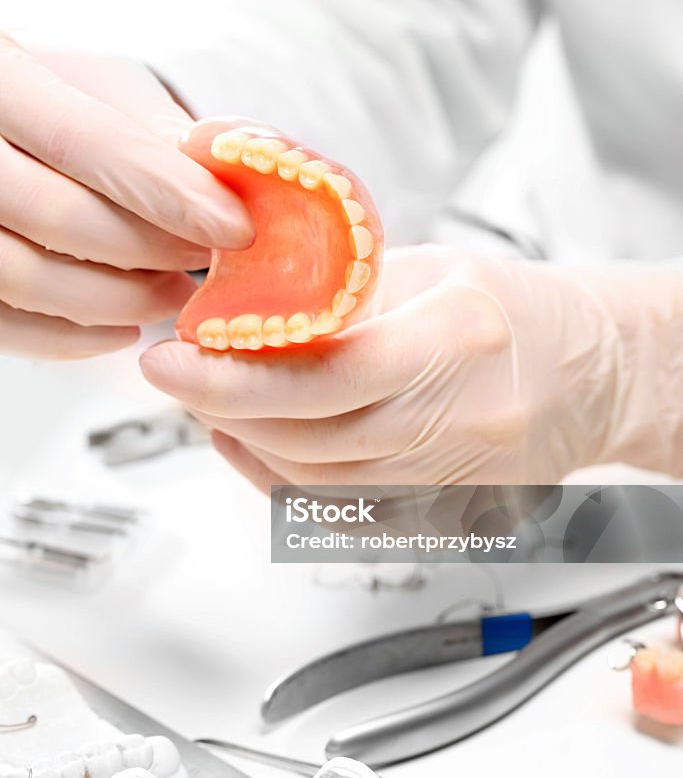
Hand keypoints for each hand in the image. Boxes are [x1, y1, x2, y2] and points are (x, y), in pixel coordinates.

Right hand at [0, 35, 252, 358]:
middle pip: (54, 215)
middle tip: (208, 259)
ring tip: (174, 293)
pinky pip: (4, 326)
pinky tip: (125, 328)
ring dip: (118, 299)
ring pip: (24, 278)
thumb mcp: (104, 86)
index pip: (82, 139)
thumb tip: (228, 171)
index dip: (167, 190)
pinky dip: (71, 338)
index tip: (236, 228)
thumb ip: (158, 127)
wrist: (2, 133)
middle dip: (149, 249)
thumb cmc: (58, 102)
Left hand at [139, 245, 624, 487]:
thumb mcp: (433, 269)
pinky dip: (278, 475)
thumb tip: (250, 302)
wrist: (592, 374)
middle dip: (222, 405)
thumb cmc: (520, 313)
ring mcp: (449, 472)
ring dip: (245, 438)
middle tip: (176, 370)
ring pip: (313, 478)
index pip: (330, 376)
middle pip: (309, 436)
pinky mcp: (438, 506)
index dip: (238, 376)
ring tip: (208, 397)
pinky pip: (336, 508)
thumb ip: (343, 292)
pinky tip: (250, 440)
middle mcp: (456, 417)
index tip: (174, 359)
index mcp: (458, 339)